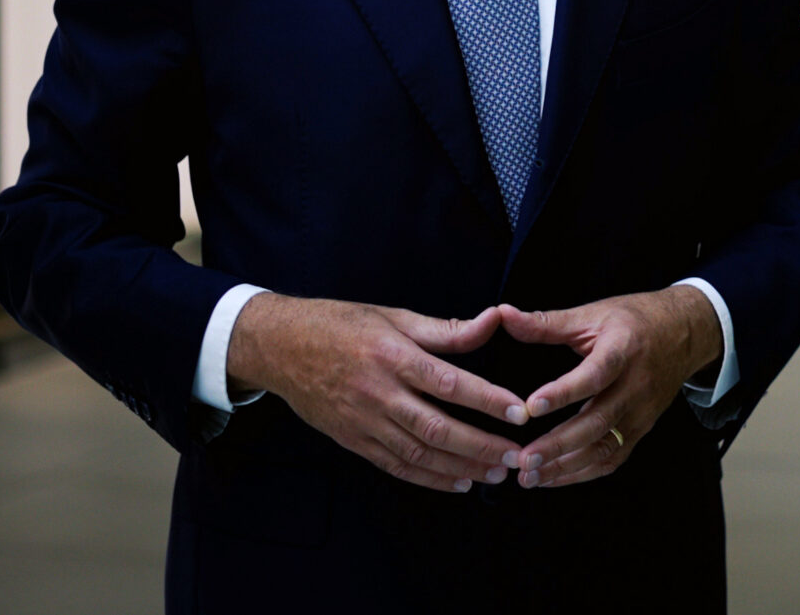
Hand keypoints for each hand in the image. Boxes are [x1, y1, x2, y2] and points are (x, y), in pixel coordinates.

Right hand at [227, 294, 528, 492]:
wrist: (281, 347)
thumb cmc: (341, 324)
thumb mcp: (393, 316)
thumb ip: (445, 328)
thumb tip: (494, 320)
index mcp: (392, 354)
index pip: (449, 383)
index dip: (487, 400)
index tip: (518, 412)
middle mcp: (379, 392)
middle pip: (437, 428)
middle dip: (481, 446)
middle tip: (516, 456)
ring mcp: (364, 421)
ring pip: (419, 455)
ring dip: (461, 468)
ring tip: (496, 474)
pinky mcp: (353, 441)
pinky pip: (396, 467)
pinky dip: (429, 479)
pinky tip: (457, 483)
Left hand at [498, 287, 722, 489]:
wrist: (683, 334)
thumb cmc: (632, 320)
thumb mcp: (592, 313)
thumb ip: (546, 322)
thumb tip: (503, 315)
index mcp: (623, 350)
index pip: (594, 376)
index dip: (564, 393)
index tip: (532, 408)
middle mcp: (635, 386)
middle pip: (598, 421)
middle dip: (559, 445)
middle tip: (524, 459)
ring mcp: (641, 413)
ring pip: (604, 448)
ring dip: (566, 467)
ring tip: (530, 476)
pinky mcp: (641, 430)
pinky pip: (612, 458)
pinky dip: (582, 472)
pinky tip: (553, 477)